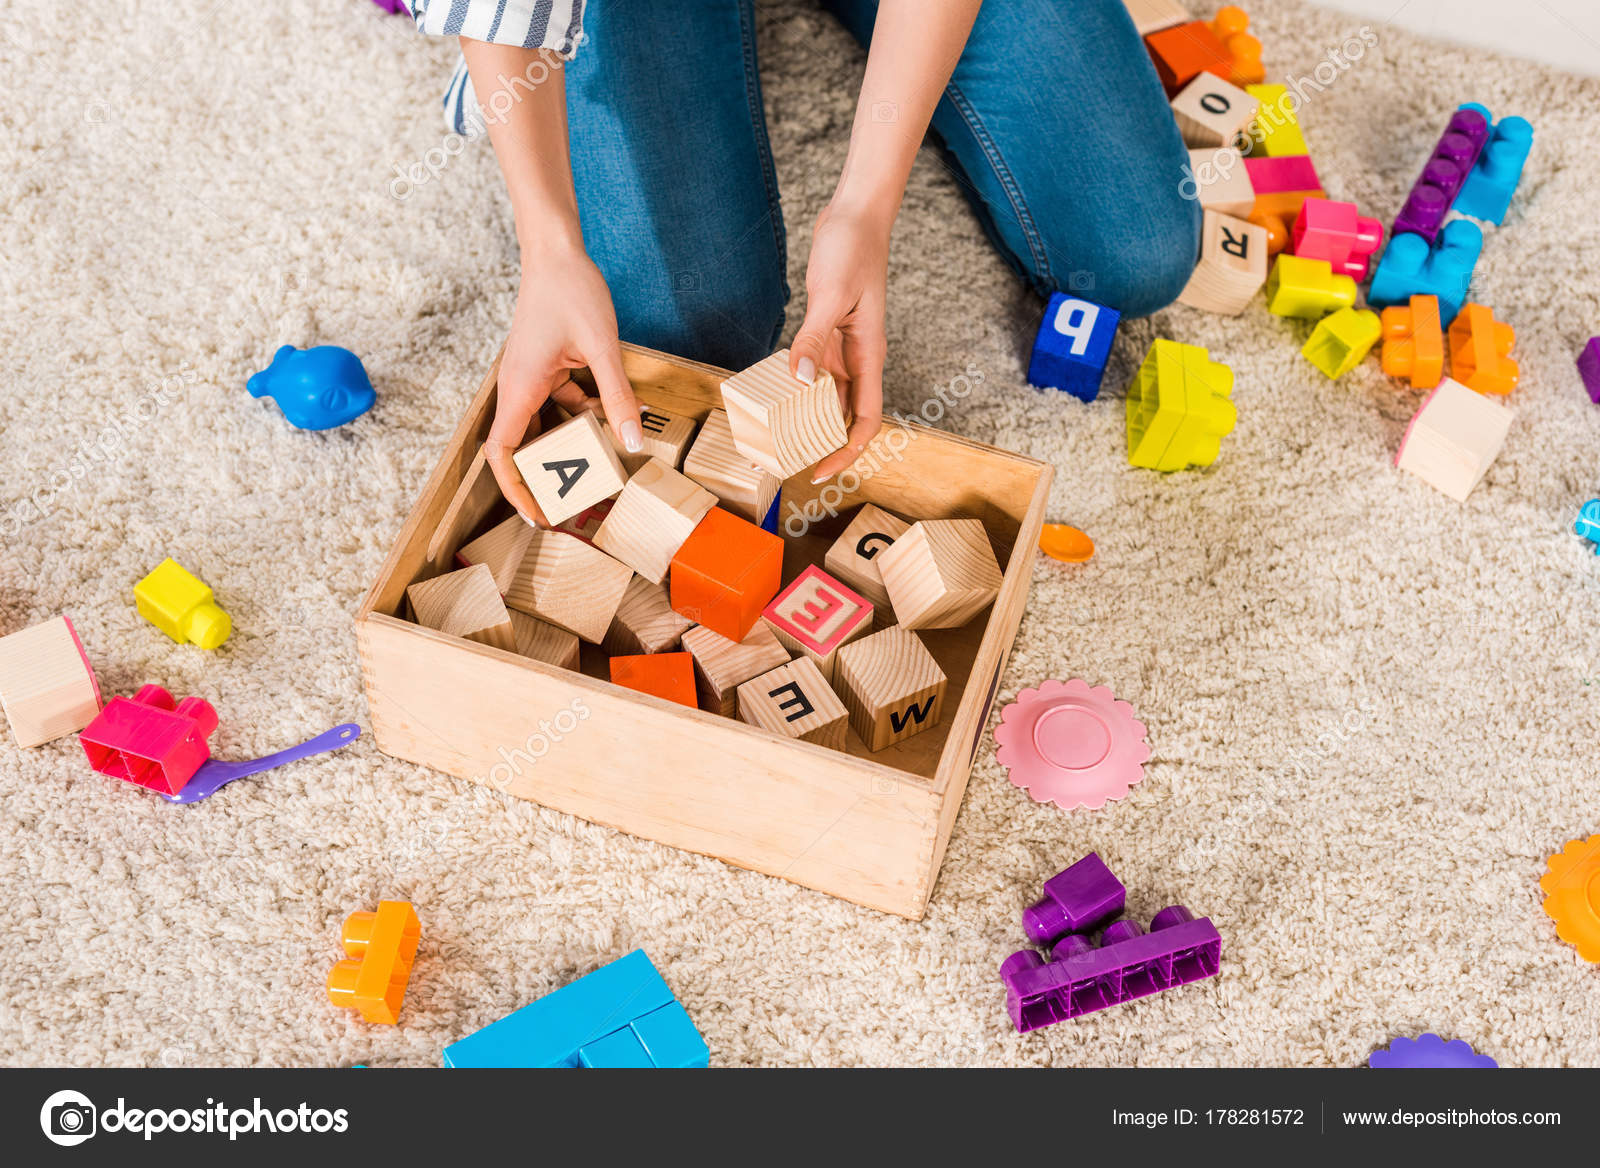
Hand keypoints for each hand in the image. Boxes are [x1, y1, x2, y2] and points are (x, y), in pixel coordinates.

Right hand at [484, 241, 642, 524]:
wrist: (557, 251)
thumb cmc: (571, 291)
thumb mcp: (602, 348)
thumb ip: (617, 396)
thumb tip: (632, 442)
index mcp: (519, 387)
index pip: (502, 453)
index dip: (515, 489)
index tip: (536, 514)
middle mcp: (518, 386)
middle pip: (522, 446)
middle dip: (546, 475)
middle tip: (576, 502)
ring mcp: (530, 377)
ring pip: (546, 424)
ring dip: (571, 443)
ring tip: (602, 465)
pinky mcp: (546, 367)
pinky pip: (560, 402)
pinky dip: (584, 411)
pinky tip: (615, 412)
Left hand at [788, 201, 890, 482]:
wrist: (855, 214)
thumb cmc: (853, 249)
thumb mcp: (831, 295)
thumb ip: (813, 338)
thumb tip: (800, 379)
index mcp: (869, 354)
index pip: (864, 419)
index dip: (846, 451)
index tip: (821, 471)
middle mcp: (858, 357)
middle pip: (843, 415)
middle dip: (819, 442)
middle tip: (783, 462)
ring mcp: (841, 345)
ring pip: (825, 395)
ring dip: (804, 417)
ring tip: (773, 438)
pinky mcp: (825, 331)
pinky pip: (811, 369)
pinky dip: (794, 384)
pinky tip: (771, 394)